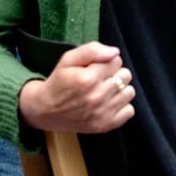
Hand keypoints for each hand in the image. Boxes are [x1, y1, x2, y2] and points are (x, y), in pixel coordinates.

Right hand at [16, 42, 134, 133]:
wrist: (45, 110)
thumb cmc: (59, 82)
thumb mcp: (68, 59)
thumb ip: (92, 50)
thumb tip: (115, 52)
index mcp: (88, 78)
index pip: (116, 60)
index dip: (107, 61)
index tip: (96, 67)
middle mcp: (96, 97)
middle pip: (125, 75)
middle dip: (114, 74)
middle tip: (100, 79)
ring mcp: (102, 113)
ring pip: (129, 92)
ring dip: (119, 89)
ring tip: (104, 90)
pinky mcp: (105, 125)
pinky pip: (129, 111)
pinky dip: (121, 106)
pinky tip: (108, 103)